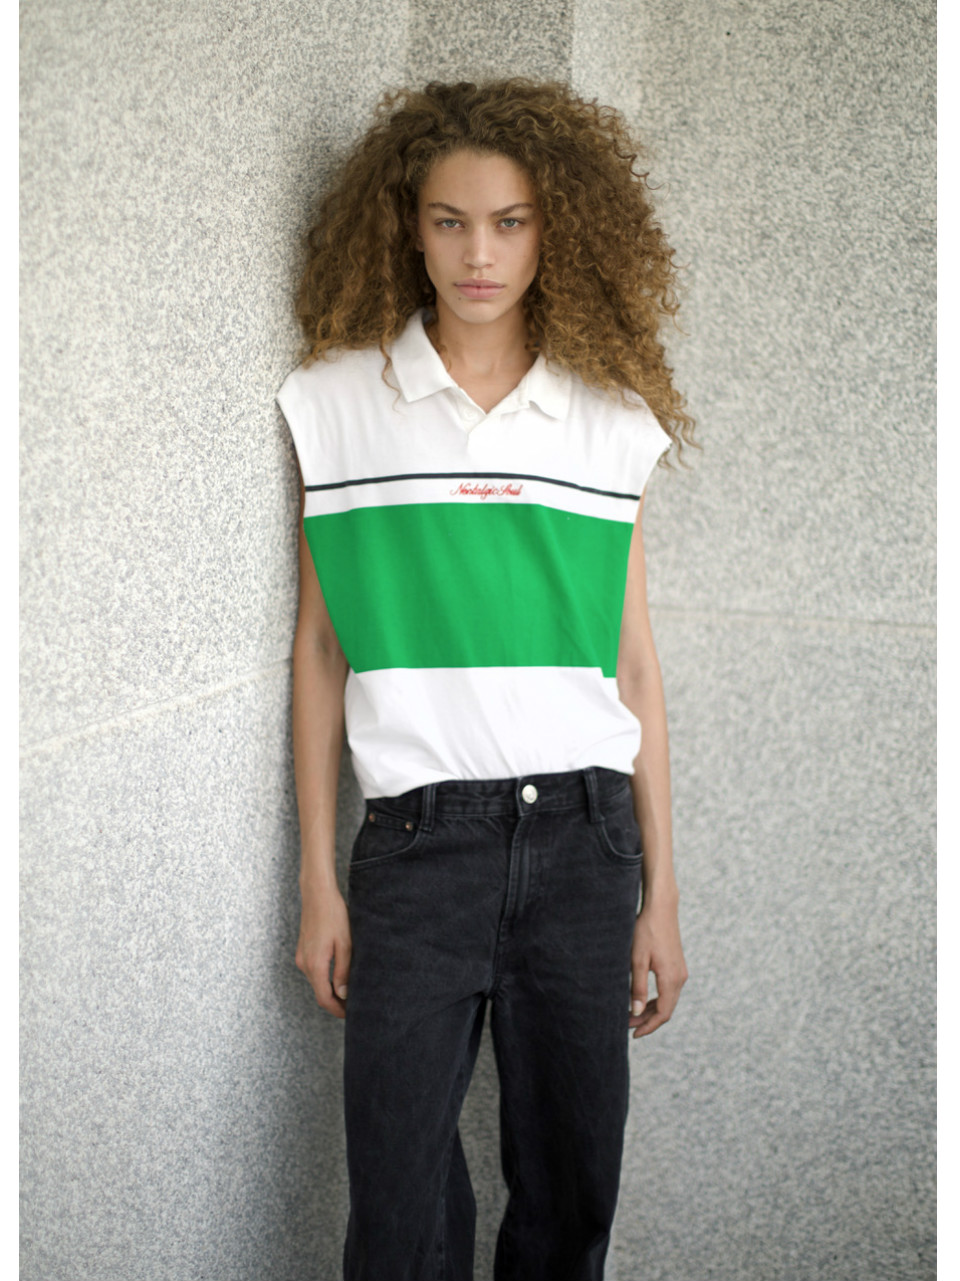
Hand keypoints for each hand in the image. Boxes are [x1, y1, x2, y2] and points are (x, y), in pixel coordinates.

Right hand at [295, 888, 351, 1017]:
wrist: (317, 894)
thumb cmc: (334, 915)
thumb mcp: (344, 944)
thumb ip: (343, 971)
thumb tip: (343, 994)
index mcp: (315, 964)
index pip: (324, 998)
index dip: (337, 1010)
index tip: (351, 1015)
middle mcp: (304, 964)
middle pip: (319, 993)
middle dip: (335, 1003)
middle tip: (354, 1006)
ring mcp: (301, 957)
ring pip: (316, 983)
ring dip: (330, 991)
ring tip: (349, 992)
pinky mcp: (303, 951)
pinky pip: (313, 972)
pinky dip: (324, 979)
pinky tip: (338, 977)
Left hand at [628, 900, 687, 1037]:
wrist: (661, 908)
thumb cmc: (646, 931)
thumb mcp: (637, 960)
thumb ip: (637, 987)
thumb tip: (635, 1012)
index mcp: (671, 979)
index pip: (662, 1013)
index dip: (648, 1026)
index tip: (633, 1033)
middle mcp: (680, 978)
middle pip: (666, 1009)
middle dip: (647, 1020)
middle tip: (627, 1025)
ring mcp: (680, 971)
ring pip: (668, 1000)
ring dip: (651, 1009)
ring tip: (632, 1014)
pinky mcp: (677, 965)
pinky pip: (669, 990)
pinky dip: (656, 998)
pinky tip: (642, 998)